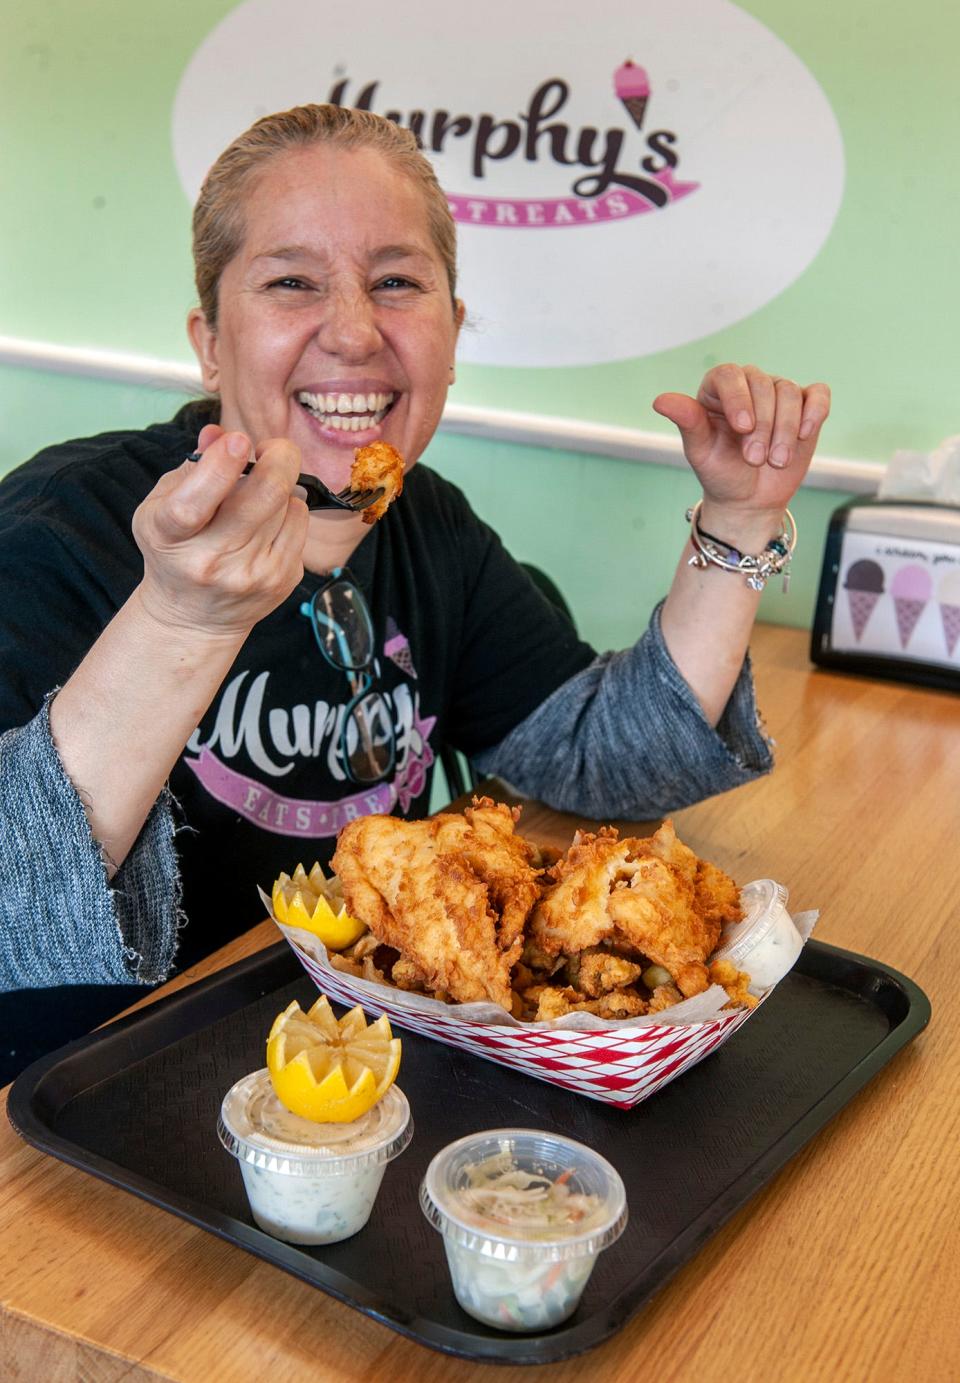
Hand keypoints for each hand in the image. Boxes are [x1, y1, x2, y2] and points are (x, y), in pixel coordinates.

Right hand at [132, 423, 309, 638]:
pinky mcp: (281, 580)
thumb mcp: (163, 506)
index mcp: (170, 536)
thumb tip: (219, 433)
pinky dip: (289, 509)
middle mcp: (211, 560)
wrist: (193, 618)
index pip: (194, 504)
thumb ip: (192, 467)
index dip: (220, 466)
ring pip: (288, 503)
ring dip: (279, 485)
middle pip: (264, 495)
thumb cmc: (176, 549)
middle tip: (270, 449)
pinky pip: (300, 521)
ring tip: (257, 496)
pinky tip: (267, 521)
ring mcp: (252, 574)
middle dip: (278, 457)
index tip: (239, 441)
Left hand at [653, 364, 830, 542]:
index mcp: (718, 390)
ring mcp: (778, 394)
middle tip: (755, 459)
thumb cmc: (721, 472)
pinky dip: (814, 412)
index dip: (738, 397)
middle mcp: (749, 386)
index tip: (742, 428)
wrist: (749, 499)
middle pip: (764, 385)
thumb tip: (660, 401)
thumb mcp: (701, 452)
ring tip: (775, 461)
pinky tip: (805, 434)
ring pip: (789, 393)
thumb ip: (687, 423)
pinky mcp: (806, 407)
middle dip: (762, 426)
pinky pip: (818, 395)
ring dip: (786, 430)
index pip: (729, 375)